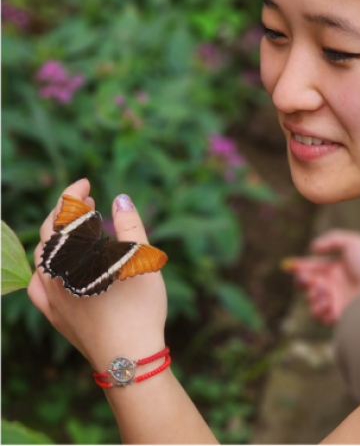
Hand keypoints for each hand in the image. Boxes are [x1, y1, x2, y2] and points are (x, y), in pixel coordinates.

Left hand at [28, 179, 166, 370]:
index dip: (72, 193)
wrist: (128, 357)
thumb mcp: (142, 259)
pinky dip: (44, 268)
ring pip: (42, 256)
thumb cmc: (139, 306)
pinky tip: (53, 268)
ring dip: (56, 236)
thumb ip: (130, 224)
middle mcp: (56, 273)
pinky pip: (37, 284)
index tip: (85, 183)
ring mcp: (50, 296)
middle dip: (65, 211)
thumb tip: (119, 198)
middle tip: (86, 200)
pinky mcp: (54, 315)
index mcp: (76, 255)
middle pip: (50, 231)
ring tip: (75, 230)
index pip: (64, 213)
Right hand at [284, 229, 359, 323]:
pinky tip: (328, 302)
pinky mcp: (340, 317)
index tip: (288, 266)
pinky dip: (319, 310)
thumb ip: (331, 240)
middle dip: (303, 281)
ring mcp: (336, 302)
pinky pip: (320, 317)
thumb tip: (313, 248)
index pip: (311, 267)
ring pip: (311, 302)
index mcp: (335, 269)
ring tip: (323, 292)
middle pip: (307, 286)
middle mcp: (334, 286)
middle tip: (308, 280)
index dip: (299, 266)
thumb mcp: (352, 242)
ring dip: (312, 296)